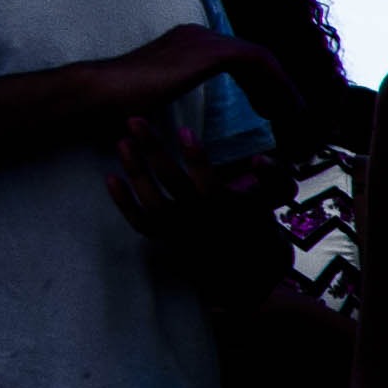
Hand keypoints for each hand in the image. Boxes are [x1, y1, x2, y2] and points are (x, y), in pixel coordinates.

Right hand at [93, 25, 293, 131]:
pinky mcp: (210, 52)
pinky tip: (281, 111)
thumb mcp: (156, 99)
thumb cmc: (115, 106)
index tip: (269, 111)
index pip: (234, 59)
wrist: (95, 94)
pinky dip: (276, 85)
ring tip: (292, 116)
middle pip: (252, 57)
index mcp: (185, 45)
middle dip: (274, 85)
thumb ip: (177, 98)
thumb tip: (188, 125)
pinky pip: (258, 63)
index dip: (257, 84)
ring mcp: (203, 39)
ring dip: (280, 88)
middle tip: (290, 113)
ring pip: (260, 59)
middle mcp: (197, 35)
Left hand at [106, 118, 288, 303]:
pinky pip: (140, 223)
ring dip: (134, 171)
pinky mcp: (166, 238)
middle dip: (152, 149)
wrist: (247, 267)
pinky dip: (123, 203)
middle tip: (134, 121)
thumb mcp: (277, 198)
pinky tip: (110, 177)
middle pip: (171, 182)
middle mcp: (201, 221)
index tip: (184, 130)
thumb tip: (257, 159)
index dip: (195, 156)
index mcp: (228, 209)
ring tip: (122, 143)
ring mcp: (180, 231)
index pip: (208, 182)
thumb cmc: (258, 221)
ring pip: (151, 202)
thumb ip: (276, 176)